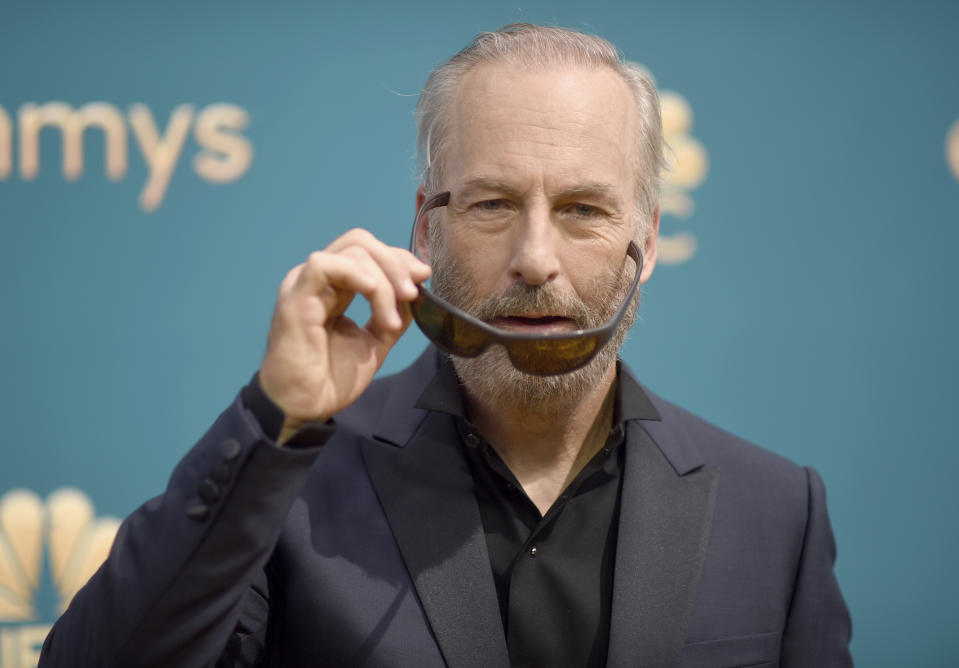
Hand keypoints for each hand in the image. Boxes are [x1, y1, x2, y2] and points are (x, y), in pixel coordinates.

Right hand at [258, 228, 430, 443]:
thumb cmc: (330, 379)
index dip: (399, 259)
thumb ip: (393, 313)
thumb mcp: (375, 341)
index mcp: (335, 288)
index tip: (423, 278)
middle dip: (395, 263)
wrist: (304, 407)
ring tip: (390, 319)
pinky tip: (372, 293)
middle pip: (361, 243)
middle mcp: (319, 281)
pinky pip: (324, 265)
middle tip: (412, 294)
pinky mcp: (295, 297)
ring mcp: (305, 285)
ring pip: (351, 251)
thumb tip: (416, 288)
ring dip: (383, 279)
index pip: (368, 252)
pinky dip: (355, 273)